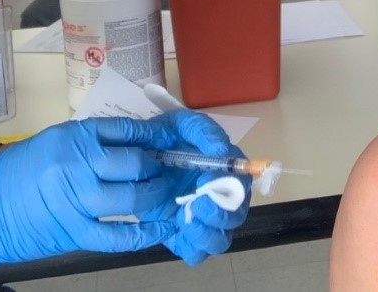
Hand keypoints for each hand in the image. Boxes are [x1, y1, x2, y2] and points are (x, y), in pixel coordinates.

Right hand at [0, 114, 249, 280]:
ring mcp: (76, 202)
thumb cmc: (16, 172)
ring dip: (156, 195)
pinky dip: (143, 232)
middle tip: (173, 167)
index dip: (155, 136)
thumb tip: (135, 143)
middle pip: (136, 163)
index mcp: (72, 138)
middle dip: (160, 165)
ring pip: (132, 197)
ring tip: (167, 192)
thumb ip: (92, 141)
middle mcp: (76, 166)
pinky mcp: (74, 232)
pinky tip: (159, 227)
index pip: (127, 131)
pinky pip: (118, 234)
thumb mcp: (54, 141)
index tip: (172, 138)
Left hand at [136, 110, 250, 265]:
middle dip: (219, 214)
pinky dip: (190, 246)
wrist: (134, 157)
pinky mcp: (183, 235)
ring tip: (184, 218)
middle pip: (236, 218)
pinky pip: (195, 253)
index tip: (204, 179)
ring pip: (219, 241)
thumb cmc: (165, 138)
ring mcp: (203, 219)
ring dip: (206, 234)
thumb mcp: (182, 124)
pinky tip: (177, 230)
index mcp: (227, 172)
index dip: (230, 187)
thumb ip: (203, 130)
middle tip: (197, 202)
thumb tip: (221, 150)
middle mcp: (221, 198)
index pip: (243, 185)